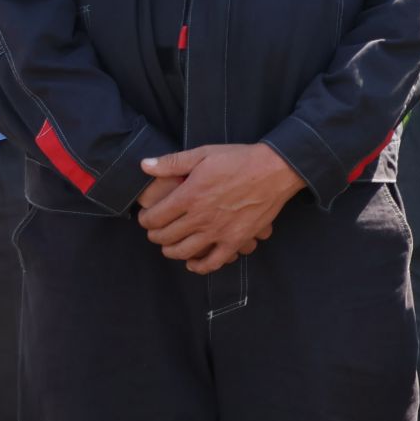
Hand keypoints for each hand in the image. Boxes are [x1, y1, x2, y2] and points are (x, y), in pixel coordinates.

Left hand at [137, 144, 304, 273]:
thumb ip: (172, 162)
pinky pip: (212, 263)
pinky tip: (193, 262)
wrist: (276, 170)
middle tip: (157, 229)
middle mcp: (200, 217)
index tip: (147, 216)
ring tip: (171, 244)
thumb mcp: (204, 153)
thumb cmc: (240, 159)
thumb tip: (144, 165)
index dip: (145, 219)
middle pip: (164, 236)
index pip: (154, 218)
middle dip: (155, 235)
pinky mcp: (236, 240)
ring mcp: (218, 231)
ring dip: (170, 250)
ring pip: (182, 252)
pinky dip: (198, 267)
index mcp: (189, 195)